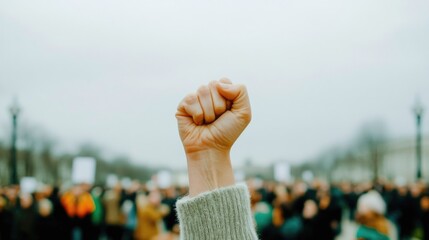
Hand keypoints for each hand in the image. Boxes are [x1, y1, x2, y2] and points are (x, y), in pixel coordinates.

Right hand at [176, 78, 250, 195]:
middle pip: (213, 85)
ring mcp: (195, 99)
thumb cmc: (227, 132)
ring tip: (207, 122)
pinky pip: (191, 99)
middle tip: (216, 119)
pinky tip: (197, 123)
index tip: (228, 112)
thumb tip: (219, 84)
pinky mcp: (183, 105)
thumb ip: (240, 91)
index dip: (228, 98)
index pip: (224, 81)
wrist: (211, 149)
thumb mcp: (244, 113)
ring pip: (202, 91)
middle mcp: (208, 94)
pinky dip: (197, 114)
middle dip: (218, 105)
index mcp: (222, 93)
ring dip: (208, 112)